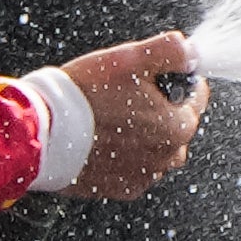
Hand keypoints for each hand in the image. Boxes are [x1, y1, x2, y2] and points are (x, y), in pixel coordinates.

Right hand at [57, 33, 208, 198]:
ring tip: (111, 117)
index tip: (157, 73)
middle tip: (126, 94)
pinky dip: (124, 155)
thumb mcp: (131, 59)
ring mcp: (145, 177)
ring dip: (143, 134)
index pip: (196, 98)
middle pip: (175, 125)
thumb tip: (192, 52)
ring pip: (155, 149)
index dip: (178, 79)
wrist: (44, 132)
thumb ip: (170, 51)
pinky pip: (133, 168)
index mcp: (179, 127)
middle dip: (159, 109)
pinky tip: (103, 140)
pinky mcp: (121, 189)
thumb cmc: (87, 95)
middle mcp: (168, 157)